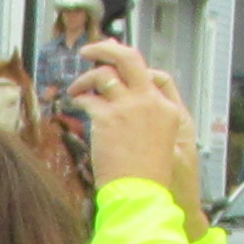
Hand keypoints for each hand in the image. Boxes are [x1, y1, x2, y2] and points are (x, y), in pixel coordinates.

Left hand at [70, 39, 193, 195]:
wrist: (141, 194)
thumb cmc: (147, 175)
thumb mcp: (160, 141)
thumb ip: (146, 118)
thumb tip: (126, 103)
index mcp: (168, 108)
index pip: (152, 73)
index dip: (131, 66)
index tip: (115, 65)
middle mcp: (151, 102)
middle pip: (130, 59)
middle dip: (107, 49)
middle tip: (91, 50)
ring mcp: (129, 108)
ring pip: (104, 74)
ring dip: (86, 77)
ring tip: (77, 88)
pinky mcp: (108, 118)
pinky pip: (88, 97)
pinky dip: (78, 97)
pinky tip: (75, 102)